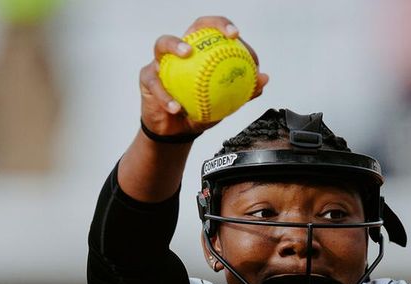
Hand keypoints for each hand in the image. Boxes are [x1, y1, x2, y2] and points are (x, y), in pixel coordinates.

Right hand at [140, 16, 269, 135]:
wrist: (177, 132)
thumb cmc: (199, 111)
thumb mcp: (224, 104)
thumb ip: (243, 91)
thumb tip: (264, 79)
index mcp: (201, 53)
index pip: (215, 32)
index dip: (226, 27)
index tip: (238, 37)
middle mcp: (181, 51)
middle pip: (194, 28)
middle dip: (211, 25)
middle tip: (225, 36)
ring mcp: (161, 62)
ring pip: (163, 45)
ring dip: (175, 45)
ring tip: (187, 53)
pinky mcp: (147, 77)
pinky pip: (156, 84)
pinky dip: (167, 96)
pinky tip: (176, 107)